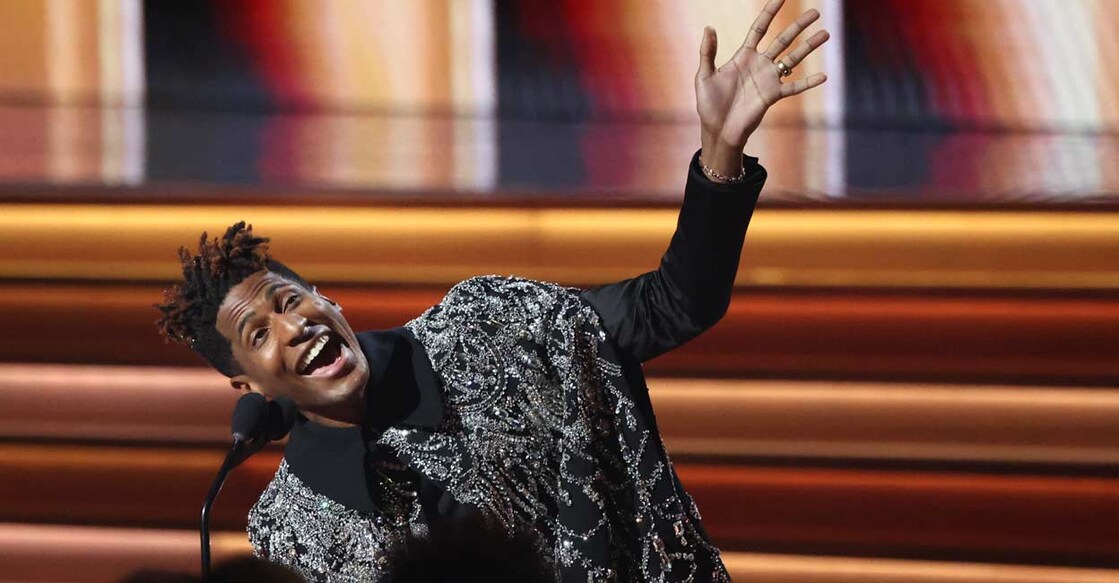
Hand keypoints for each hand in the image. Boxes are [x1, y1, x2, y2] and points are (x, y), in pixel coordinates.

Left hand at [695, 0, 829, 176]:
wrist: (718, 130)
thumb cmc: (709, 104)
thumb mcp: (704, 76)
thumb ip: (707, 52)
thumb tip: (709, 27)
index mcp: (743, 56)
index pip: (760, 29)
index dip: (770, 12)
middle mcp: (759, 64)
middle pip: (783, 40)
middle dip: (799, 26)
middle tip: (815, 12)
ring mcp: (768, 79)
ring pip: (793, 59)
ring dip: (809, 47)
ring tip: (825, 34)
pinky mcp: (773, 96)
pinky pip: (794, 87)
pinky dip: (808, 82)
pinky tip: (824, 76)